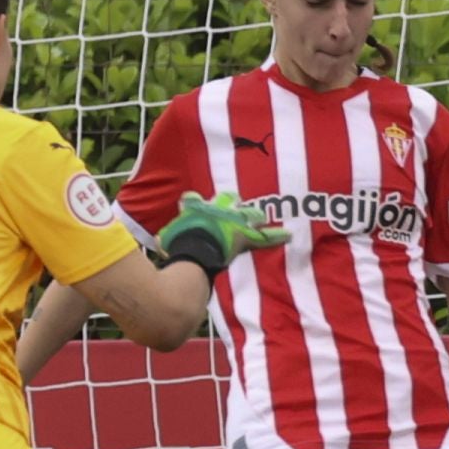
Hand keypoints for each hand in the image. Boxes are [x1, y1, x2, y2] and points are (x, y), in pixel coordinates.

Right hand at [160, 191, 289, 272]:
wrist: (196, 250)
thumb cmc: (179, 244)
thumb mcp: (168, 236)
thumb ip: (167, 235)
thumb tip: (158, 238)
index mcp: (198, 207)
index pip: (200, 198)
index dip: (206, 200)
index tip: (211, 200)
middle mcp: (218, 210)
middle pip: (232, 201)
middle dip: (236, 204)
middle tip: (242, 204)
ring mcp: (234, 222)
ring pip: (251, 215)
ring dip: (257, 217)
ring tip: (264, 217)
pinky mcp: (245, 238)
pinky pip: (266, 236)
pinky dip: (278, 236)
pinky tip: (290, 235)